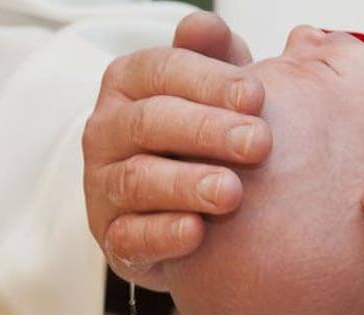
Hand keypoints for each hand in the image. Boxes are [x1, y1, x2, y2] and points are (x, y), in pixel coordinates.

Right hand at [83, 12, 271, 289]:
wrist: (187, 209)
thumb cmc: (206, 138)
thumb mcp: (214, 93)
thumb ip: (213, 58)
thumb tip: (203, 25)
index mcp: (129, 84)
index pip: (162, 70)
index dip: (210, 81)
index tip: (258, 96)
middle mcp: (107, 131)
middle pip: (150, 122)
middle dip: (206, 131)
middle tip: (259, 143)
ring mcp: (104, 186)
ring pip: (137, 180)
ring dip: (186, 185)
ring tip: (232, 193)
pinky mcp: (114, 238)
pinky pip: (129, 237)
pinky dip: (162, 235)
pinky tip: (197, 233)